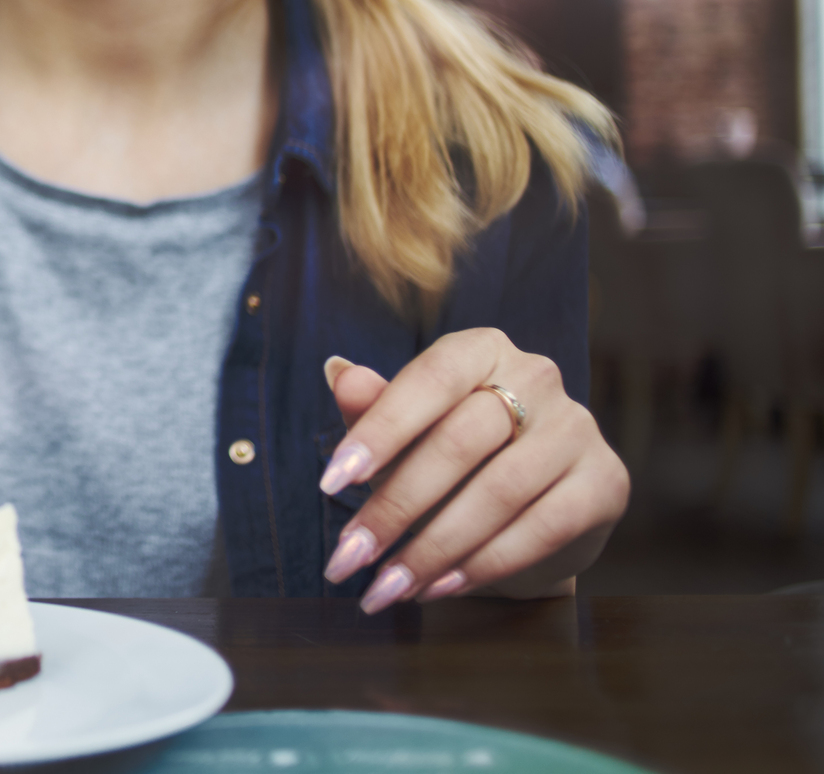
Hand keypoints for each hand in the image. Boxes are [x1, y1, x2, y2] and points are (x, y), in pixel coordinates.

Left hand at [318, 327, 629, 611]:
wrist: (530, 509)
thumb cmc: (453, 461)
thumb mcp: (406, 433)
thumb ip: (373, 407)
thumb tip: (338, 372)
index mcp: (481, 349)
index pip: (429, 379)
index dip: (379, 430)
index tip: (329, 482)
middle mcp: (537, 376)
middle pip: (460, 442)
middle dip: (397, 506)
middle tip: (351, 556)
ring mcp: (578, 428)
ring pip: (499, 491)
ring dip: (435, 547)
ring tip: (389, 586)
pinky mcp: (605, 481)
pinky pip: (542, 527)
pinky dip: (485, 562)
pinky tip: (441, 586)